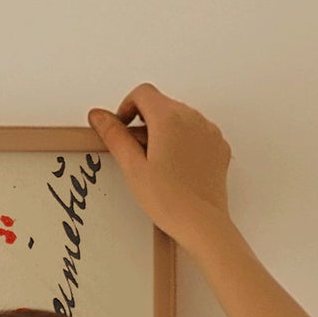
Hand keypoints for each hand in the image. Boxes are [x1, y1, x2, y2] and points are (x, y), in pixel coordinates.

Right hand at [87, 84, 232, 253]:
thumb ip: (114, 136)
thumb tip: (98, 115)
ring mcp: (209, 130)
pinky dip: (184, 142)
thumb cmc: (169, 200)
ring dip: (165, 131)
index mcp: (168, 118)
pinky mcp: (219, 145)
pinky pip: (197, 132)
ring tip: (157, 164)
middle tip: (136, 152)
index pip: (143, 93)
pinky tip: (176, 168)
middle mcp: (192, 117)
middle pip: (162, 104)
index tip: (122, 127)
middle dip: (145, 122)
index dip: (127, 107)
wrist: (202, 223)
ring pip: (181, 117)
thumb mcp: (132, 168)